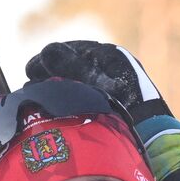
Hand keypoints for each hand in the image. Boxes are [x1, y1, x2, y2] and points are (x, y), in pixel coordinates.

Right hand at [24, 40, 171, 123]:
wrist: (149, 130)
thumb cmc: (123, 103)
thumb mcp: (93, 80)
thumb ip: (71, 65)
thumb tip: (47, 50)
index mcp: (111, 56)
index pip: (73, 50)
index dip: (49, 58)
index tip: (30, 69)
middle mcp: (112, 68)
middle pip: (73, 66)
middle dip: (50, 73)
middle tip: (31, 82)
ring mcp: (111, 85)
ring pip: (77, 82)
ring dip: (57, 87)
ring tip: (39, 95)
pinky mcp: (111, 102)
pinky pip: (84, 95)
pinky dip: (68, 98)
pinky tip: (54, 107)